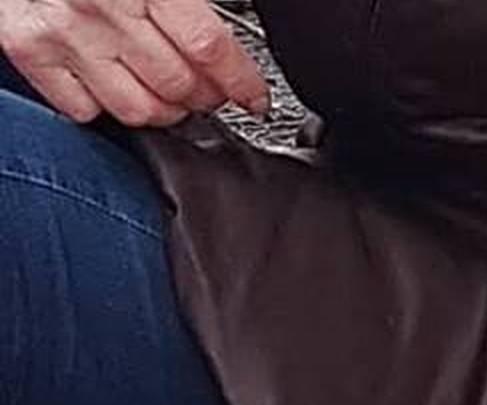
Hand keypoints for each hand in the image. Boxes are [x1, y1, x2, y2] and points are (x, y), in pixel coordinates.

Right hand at [0, 0, 268, 125]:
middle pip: (179, 85)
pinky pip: (84, 110)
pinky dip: (107, 106)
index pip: (209, 48)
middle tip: (211, 91)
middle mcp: (101, 7)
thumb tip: (230, 38)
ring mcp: (63, 33)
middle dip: (207, 97)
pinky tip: (118, 86)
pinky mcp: (29, 51)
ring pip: (138, 110)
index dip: (242, 82)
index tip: (254, 97)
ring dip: (164, 111)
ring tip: (169, 94)